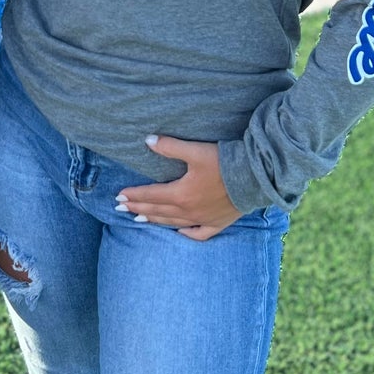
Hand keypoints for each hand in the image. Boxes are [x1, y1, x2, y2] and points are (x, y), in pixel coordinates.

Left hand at [116, 135, 240, 240]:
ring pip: (173, 222)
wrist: (254, 177)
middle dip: (138, 209)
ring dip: (154, 220)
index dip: (134, 195)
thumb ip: (170, 147)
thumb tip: (148, 140)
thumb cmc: (224, 163)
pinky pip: (198, 233)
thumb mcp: (195, 151)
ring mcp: (203, 219)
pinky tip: (179, 231)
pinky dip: (186, 232)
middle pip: (157, 211)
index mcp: (181, 194)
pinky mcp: (218, 223)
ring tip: (139, 220)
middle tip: (121, 209)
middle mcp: (188, 210)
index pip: (151, 195)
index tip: (119, 197)